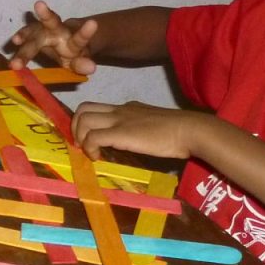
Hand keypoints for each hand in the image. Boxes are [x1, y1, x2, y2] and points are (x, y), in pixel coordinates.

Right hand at [8, 0, 99, 73]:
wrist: (64, 43)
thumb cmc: (72, 54)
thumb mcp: (78, 62)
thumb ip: (82, 64)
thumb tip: (90, 68)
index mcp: (73, 39)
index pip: (80, 38)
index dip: (86, 32)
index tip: (93, 23)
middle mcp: (57, 30)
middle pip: (52, 22)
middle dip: (46, 15)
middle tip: (39, 4)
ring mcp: (42, 31)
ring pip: (34, 29)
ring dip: (25, 33)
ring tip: (17, 39)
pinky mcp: (31, 34)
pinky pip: (25, 35)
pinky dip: (21, 37)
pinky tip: (15, 41)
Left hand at [74, 101, 213, 163]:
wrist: (188, 130)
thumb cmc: (177, 132)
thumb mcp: (152, 125)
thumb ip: (138, 129)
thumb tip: (133, 141)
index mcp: (126, 108)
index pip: (96, 107)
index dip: (87, 123)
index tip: (90, 140)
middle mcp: (118, 110)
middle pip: (83, 108)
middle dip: (75, 127)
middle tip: (83, 145)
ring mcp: (118, 120)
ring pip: (83, 119)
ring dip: (80, 138)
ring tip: (90, 152)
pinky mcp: (120, 133)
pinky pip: (92, 137)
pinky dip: (90, 148)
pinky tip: (98, 158)